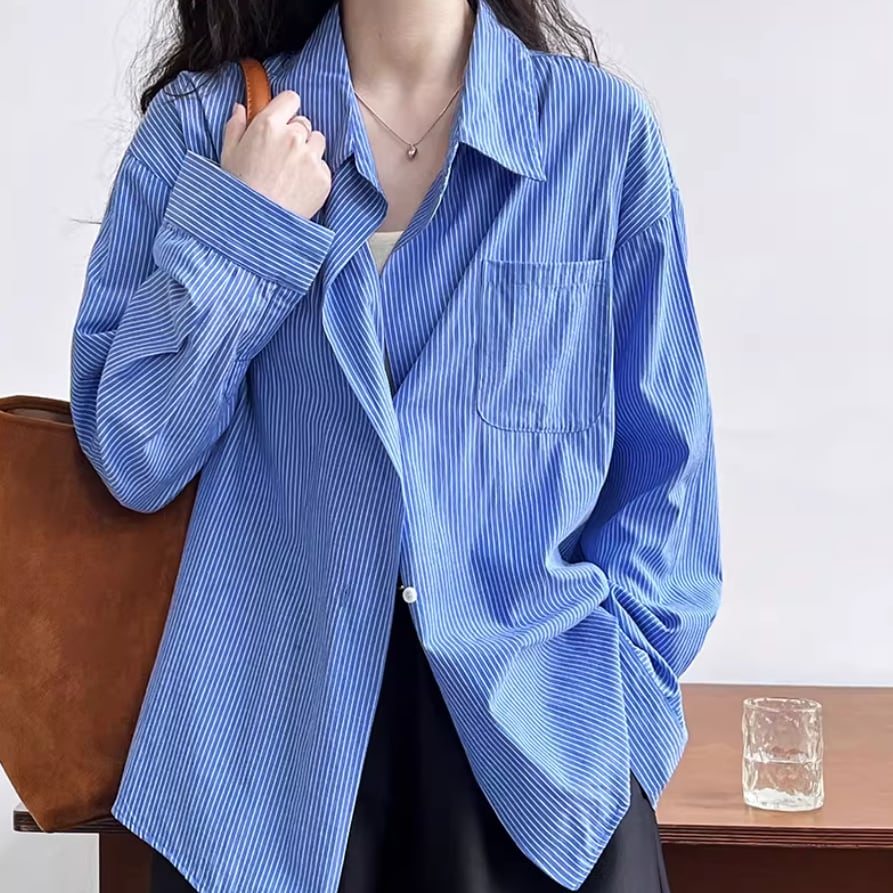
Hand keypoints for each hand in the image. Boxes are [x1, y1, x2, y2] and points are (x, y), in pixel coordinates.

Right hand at [220, 91, 331, 219]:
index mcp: (268, 125)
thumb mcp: (228, 154)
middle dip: (296, 135)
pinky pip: (323, 166)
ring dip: (309, 151)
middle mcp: (293, 137)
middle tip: (283, 155)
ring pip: (318, 142)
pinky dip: (315, 173)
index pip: (291, 99)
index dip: (287, 110)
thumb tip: (240, 108)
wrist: (257, 224)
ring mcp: (310, 157)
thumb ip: (235, 126)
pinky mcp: (323, 177)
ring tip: (292, 171)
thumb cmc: (239, 190)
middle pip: (305, 123)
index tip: (284, 120)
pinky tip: (299, 186)